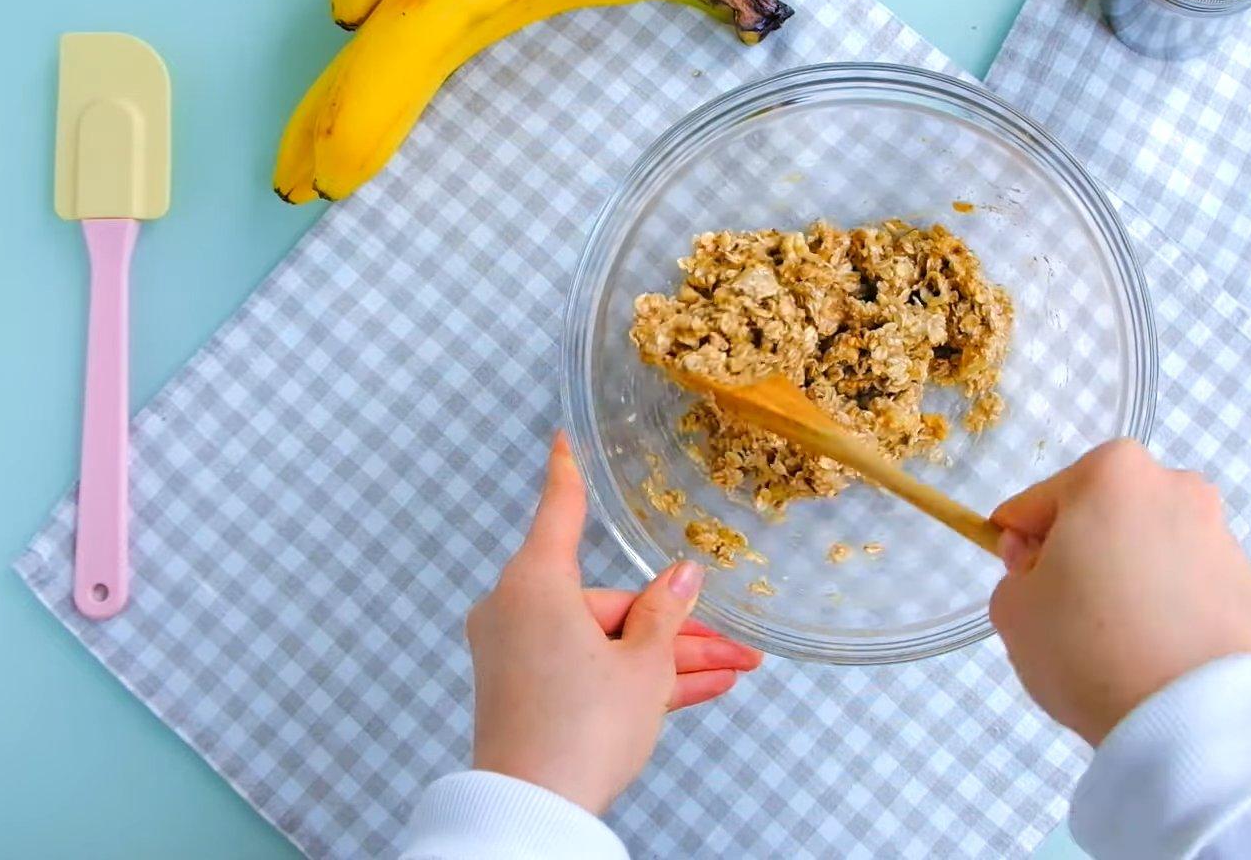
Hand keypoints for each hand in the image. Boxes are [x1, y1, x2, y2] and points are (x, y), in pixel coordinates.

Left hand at [466, 432, 762, 812]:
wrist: (535, 813)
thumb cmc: (580, 730)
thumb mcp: (645, 666)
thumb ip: (667, 614)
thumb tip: (683, 577)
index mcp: (535, 584)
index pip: (560, 510)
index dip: (568, 472)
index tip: (561, 438)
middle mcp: (516, 610)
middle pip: (608, 601)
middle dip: (673, 625)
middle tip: (734, 646)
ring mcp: (518, 654)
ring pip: (607, 642)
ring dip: (667, 659)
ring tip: (732, 671)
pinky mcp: (525, 692)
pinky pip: (590, 671)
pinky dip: (635, 680)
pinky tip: (698, 689)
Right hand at [988, 438, 1250, 745]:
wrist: (1195, 715)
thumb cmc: (1089, 647)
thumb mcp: (1014, 611)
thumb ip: (1016, 575)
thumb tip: (1050, 572)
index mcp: (1113, 472)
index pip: (1037, 505)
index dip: (1020, 548)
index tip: (1025, 588)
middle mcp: (1176, 487)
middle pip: (1102, 520)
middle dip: (1082, 557)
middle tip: (1070, 618)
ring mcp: (1221, 536)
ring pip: (1149, 553)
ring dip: (1129, 582)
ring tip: (1119, 645)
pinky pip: (1188, 590)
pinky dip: (1169, 611)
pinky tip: (1157, 656)